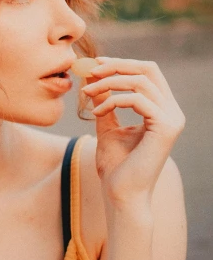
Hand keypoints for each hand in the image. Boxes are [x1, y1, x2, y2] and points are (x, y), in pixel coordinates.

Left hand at [81, 57, 184, 212]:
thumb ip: (104, 103)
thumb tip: (93, 77)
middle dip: (116, 65)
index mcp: (162, 110)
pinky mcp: (166, 128)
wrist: (121, 196)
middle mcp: (172, 112)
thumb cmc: (116, 167)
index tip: (95, 63)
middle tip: (90, 70)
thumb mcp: (107, 127)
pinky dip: (112, 100)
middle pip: (148, 69)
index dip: (122, 63)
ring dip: (108, 83)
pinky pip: (137, 99)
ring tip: (87, 93)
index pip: (148, 72)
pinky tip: (98, 112)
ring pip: (140, 81)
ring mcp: (172, 119)